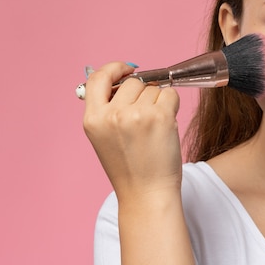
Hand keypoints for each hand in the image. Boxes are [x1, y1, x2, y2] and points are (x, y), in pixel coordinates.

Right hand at [82, 62, 182, 200]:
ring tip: (153, 130)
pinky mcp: (160, 117)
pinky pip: (170, 94)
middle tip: (144, 121)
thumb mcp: (104, 138)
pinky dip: (172, 106)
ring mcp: (136, 115)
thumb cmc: (129, 169)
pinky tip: (166, 127)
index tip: (126, 69)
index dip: (113, 69)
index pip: (97, 78)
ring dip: (158, 103)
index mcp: (92, 119)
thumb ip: (107, 109)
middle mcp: (112, 115)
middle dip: (142, 95)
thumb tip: (124, 78)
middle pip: (132, 83)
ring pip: (153, 89)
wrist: (147, 195)